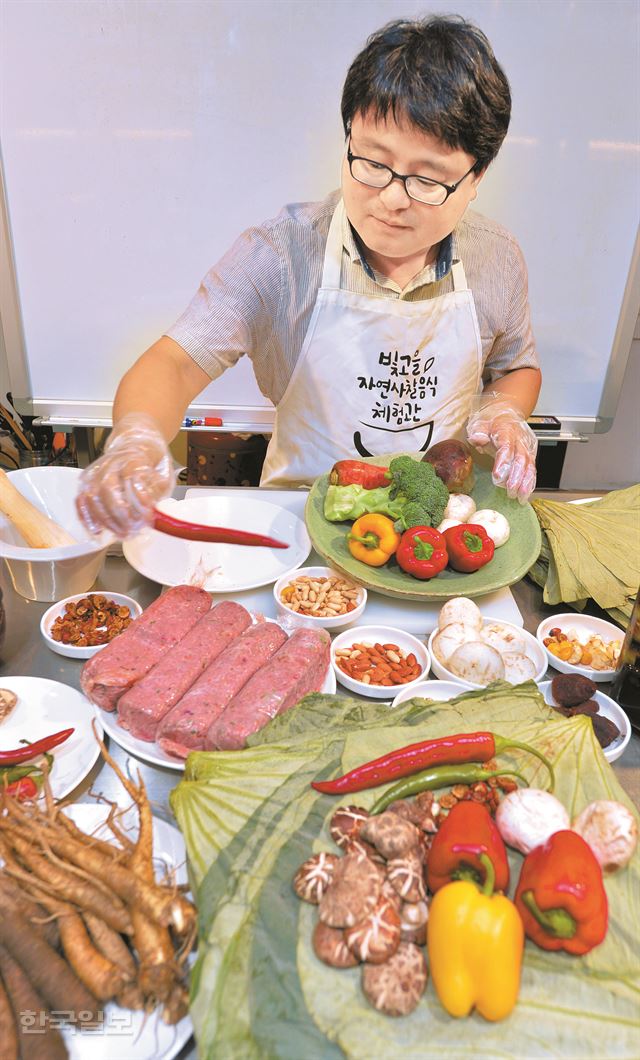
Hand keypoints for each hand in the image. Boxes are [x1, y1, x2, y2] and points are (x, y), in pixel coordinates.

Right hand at [76, 414, 174, 535]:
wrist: (135, 442)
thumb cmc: (151, 463)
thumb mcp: (164, 473)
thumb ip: (158, 491)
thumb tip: (149, 512)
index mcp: (134, 457)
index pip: (132, 476)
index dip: (139, 499)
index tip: (148, 517)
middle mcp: (112, 462)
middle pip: (108, 488)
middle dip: (119, 514)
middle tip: (132, 530)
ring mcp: (96, 470)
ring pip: (92, 496)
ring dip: (106, 520)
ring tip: (121, 534)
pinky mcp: (87, 480)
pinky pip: (81, 500)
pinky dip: (86, 517)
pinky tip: (96, 532)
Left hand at [466, 395, 537, 503]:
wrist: (507, 411)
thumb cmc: (492, 419)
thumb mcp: (480, 421)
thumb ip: (479, 431)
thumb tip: (477, 438)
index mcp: (506, 431)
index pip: (506, 447)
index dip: (503, 462)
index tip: (498, 476)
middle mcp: (520, 439)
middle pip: (521, 459)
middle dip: (517, 478)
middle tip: (510, 491)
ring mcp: (527, 446)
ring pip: (530, 466)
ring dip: (526, 483)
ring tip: (520, 497)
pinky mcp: (530, 453)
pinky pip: (532, 468)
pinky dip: (530, 481)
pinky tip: (526, 493)